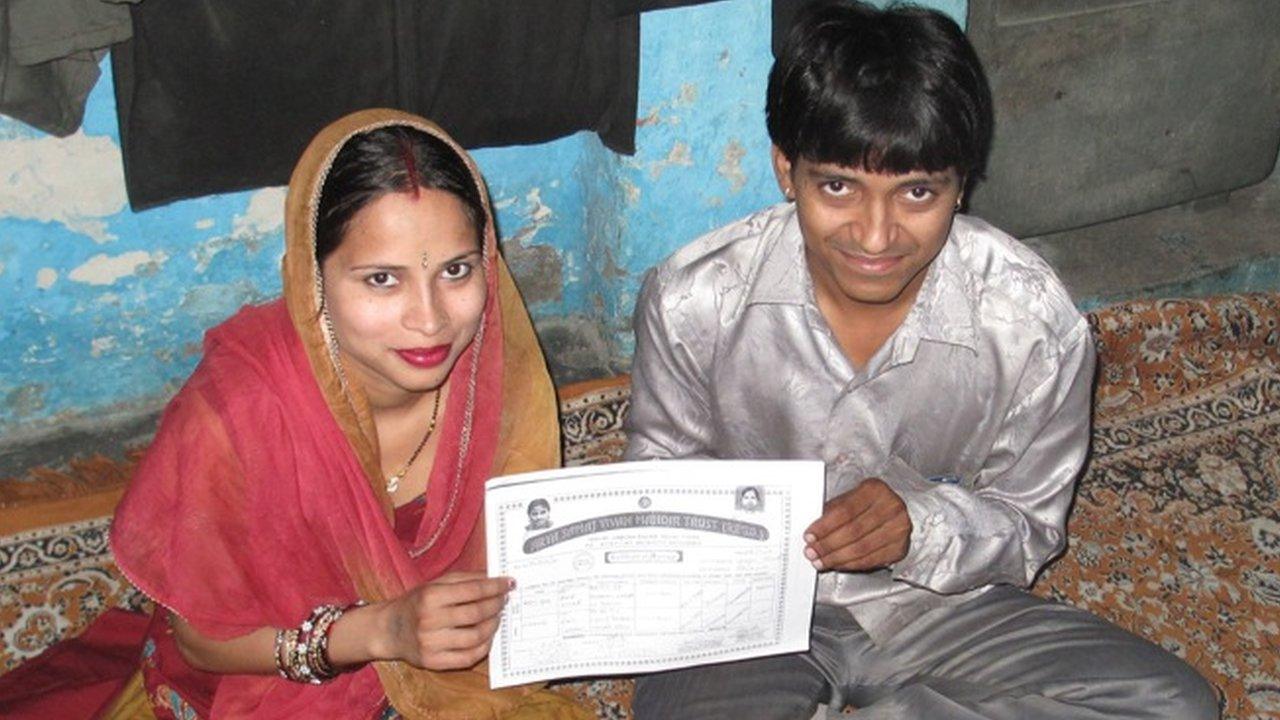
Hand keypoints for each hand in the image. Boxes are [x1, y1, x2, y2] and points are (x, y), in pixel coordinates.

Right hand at [378, 572, 511, 669]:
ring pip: (475, 636)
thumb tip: (494, 577)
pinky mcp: (434, 662)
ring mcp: (431, 644)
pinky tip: (488, 636)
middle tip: (504, 600)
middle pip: (476, 613)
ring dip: (493, 626)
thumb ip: (464, 579)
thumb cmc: (416, 603)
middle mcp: (430, 620)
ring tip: (497, 617)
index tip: (509, 583)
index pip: (472, 590)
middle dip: (497, 605)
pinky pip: (468, 657)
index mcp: (430, 596)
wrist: (388, 630)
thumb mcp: (435, 584)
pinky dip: (484, 646)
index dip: (495, 587)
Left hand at [803, 478, 910, 571]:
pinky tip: (837, 564)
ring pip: (861, 549)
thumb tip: (813, 532)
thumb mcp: (849, 498)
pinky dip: (850, 565)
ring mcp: (898, 529)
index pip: (845, 511)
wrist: (894, 513)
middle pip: (853, 531)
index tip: (809, 536)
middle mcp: (891, 508)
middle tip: (812, 552)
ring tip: (821, 561)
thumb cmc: (868, 504)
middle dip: (828, 545)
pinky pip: (870, 561)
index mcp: (875, 490)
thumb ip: (832, 512)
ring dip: (836, 558)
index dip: (824, 526)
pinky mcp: (899, 548)